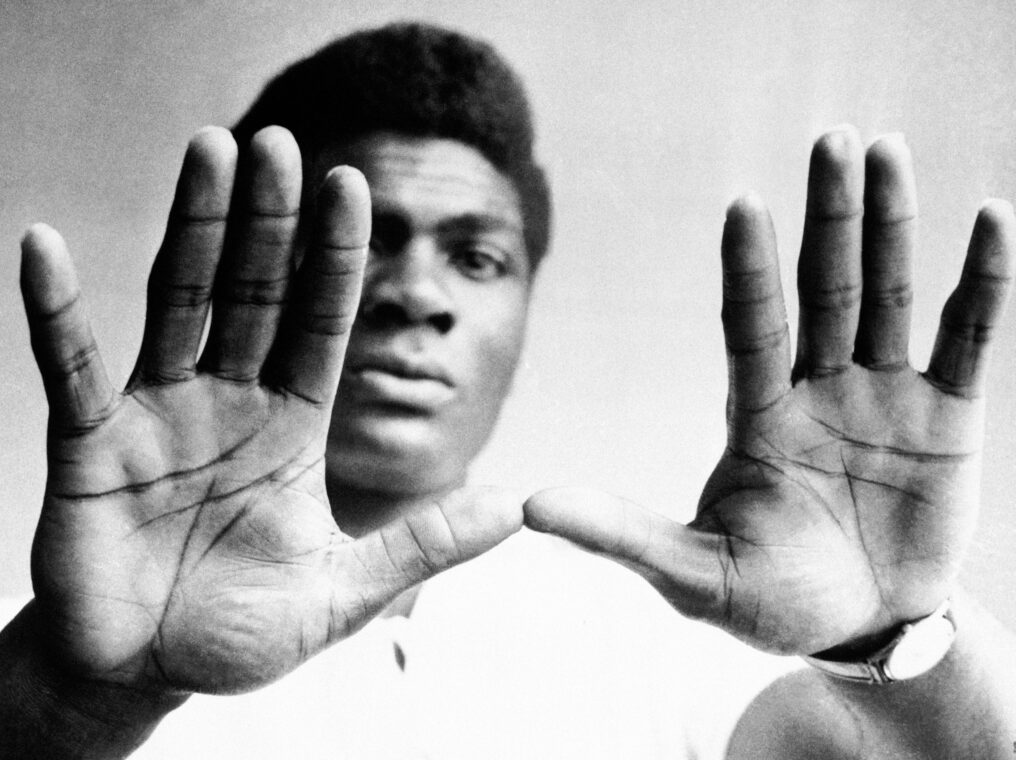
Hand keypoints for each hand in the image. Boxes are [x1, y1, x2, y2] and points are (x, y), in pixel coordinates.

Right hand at [20, 126, 520, 695]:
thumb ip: (423, 545)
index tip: (353, 184)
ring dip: (192, 228)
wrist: (149, 673)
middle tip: (278, 141)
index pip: (321, 323)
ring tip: (207, 149)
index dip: (335, 257)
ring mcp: (157, 415)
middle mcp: (228, 402)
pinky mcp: (88, 446)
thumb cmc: (244, 632)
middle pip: (253, 293)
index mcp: (292, 427)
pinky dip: (55, 311)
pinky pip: (68, 368)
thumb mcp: (345, 591)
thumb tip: (515, 507)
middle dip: (268, 221)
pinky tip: (44, 246)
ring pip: (177, 303)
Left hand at [525, 127, 1014, 654]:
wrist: (859, 630)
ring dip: (891, 227)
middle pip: (824, 290)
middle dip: (829, 218)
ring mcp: (883, 396)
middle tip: (832, 139)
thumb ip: (619, 535)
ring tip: (888, 149)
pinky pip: (969, 339)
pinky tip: (988, 219)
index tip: (743, 205)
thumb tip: (528, 508)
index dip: (749, 271)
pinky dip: (982, 283)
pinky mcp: (946, 417)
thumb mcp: (692, 573)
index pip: (750, 330)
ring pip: (888, 296)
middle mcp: (818, 391)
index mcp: (758, 419)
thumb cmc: (769, 600)